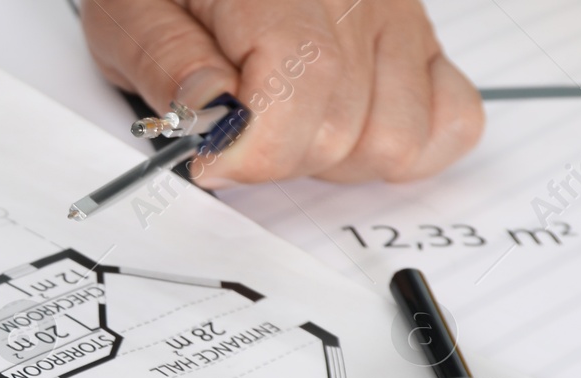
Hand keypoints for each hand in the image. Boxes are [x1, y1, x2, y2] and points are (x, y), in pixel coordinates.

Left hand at [83, 0, 483, 184]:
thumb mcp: (128, 13)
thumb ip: (165, 60)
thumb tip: (212, 116)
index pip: (303, 87)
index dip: (253, 150)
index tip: (211, 159)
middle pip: (346, 127)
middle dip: (279, 159)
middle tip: (235, 137)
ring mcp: (397, 12)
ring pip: (399, 138)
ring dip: (332, 160)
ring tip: (282, 128)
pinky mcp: (419, 34)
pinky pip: (451, 120)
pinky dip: (400, 146)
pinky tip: (340, 128)